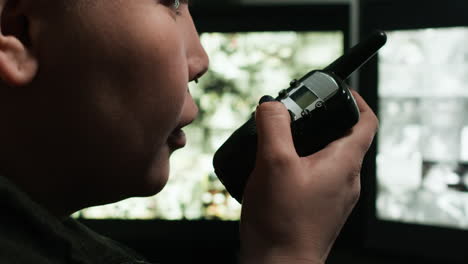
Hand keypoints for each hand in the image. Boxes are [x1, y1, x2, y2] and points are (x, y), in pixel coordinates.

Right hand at [239, 91, 377, 263]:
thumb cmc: (282, 220)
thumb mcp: (273, 163)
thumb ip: (273, 126)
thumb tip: (271, 104)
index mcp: (345, 163)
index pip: (366, 120)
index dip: (356, 99)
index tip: (338, 90)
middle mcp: (347, 179)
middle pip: (345, 137)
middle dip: (323, 120)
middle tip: (298, 114)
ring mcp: (336, 196)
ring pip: (329, 158)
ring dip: (310, 143)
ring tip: (283, 141)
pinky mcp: (321, 208)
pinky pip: (318, 177)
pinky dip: (304, 165)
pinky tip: (279, 172)